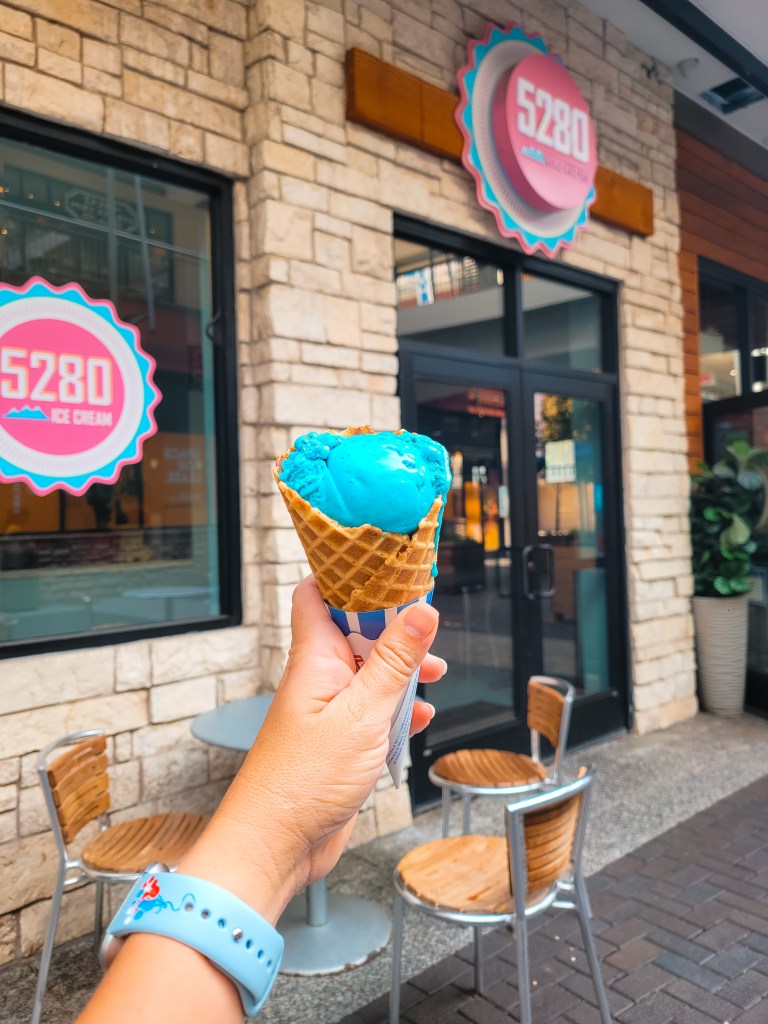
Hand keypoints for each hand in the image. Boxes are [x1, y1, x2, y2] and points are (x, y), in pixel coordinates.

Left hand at [179, 576, 442, 922]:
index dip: (349, 575)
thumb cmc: (301, 782)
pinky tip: (418, 720)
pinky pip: (373, 713)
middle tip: (428, 628)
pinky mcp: (340, 742)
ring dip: (401, 672)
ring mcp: (329, 711)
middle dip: (393, 627)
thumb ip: (394, 662)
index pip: (319, 594)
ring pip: (369, 673)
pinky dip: (398, 712)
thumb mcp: (362, 714)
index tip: (388, 566)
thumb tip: (421, 611)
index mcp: (315, 658)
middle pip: (355, 631)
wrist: (275, 846)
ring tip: (434, 673)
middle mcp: (319, 678)